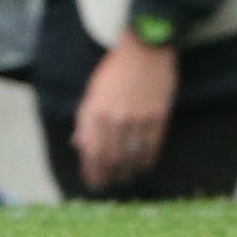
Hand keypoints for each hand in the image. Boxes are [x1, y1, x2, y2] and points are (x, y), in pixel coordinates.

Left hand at [73, 32, 179, 193]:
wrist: (144, 50)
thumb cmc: (115, 70)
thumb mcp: (93, 92)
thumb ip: (85, 119)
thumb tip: (79, 145)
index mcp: (95, 111)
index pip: (92, 152)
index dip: (92, 171)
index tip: (92, 182)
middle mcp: (115, 119)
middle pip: (111, 160)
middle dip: (108, 176)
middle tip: (107, 185)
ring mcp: (138, 120)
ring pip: (131, 158)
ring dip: (126, 173)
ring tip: (123, 179)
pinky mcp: (157, 119)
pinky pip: (151, 149)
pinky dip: (145, 162)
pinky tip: (141, 167)